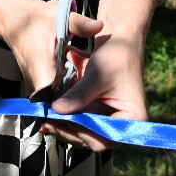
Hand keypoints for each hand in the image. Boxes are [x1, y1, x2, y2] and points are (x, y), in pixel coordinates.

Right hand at [2, 0, 103, 107]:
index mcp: (42, 70)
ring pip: (60, 97)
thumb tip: (99, 25)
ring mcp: (38, 84)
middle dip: (82, 101)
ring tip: (97, 90)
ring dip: (77, 93)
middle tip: (102, 98)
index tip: (96, 104)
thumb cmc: (35, 19)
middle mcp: (37, 82)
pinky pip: (57, 90)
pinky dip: (70, 86)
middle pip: (62, 102)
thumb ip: (79, 23)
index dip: (76, 105)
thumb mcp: (59, 17)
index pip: (58, 100)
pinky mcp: (40, 82)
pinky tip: (84, 79)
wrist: (14, 19)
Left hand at [44, 32, 147, 152]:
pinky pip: (80, 116)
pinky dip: (66, 110)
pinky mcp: (99, 109)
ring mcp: (110, 117)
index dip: (78, 131)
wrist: (122, 36)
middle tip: (43, 119)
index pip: (102, 138)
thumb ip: (78, 95)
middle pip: (90, 137)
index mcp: (132, 120)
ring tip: (42, 113)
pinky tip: (49, 105)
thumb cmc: (116, 54)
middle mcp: (123, 123)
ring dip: (63, 119)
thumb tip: (56, 110)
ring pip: (82, 128)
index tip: (55, 121)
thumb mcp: (97, 75)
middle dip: (66, 127)